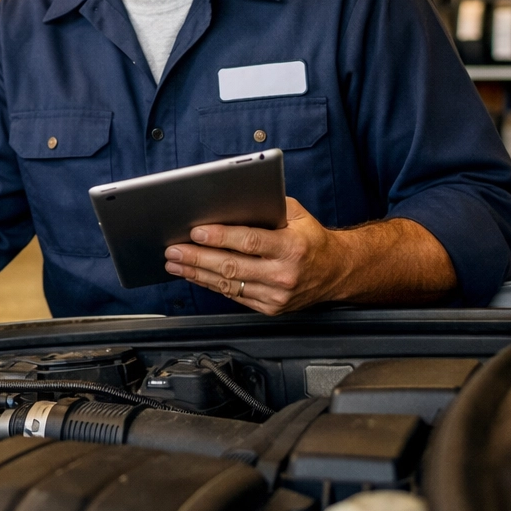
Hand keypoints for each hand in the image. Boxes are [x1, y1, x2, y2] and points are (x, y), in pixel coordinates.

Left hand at [164, 197, 344, 314]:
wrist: (337, 272)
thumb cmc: (312, 239)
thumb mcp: (297, 215)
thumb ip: (267, 207)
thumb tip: (229, 203)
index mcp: (292, 247)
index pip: (249, 241)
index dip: (220, 237)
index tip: (195, 232)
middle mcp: (285, 274)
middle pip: (232, 266)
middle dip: (197, 258)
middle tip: (173, 250)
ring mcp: (277, 295)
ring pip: (229, 284)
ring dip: (197, 274)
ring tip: (175, 264)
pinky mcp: (271, 308)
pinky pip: (234, 296)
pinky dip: (211, 285)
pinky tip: (195, 275)